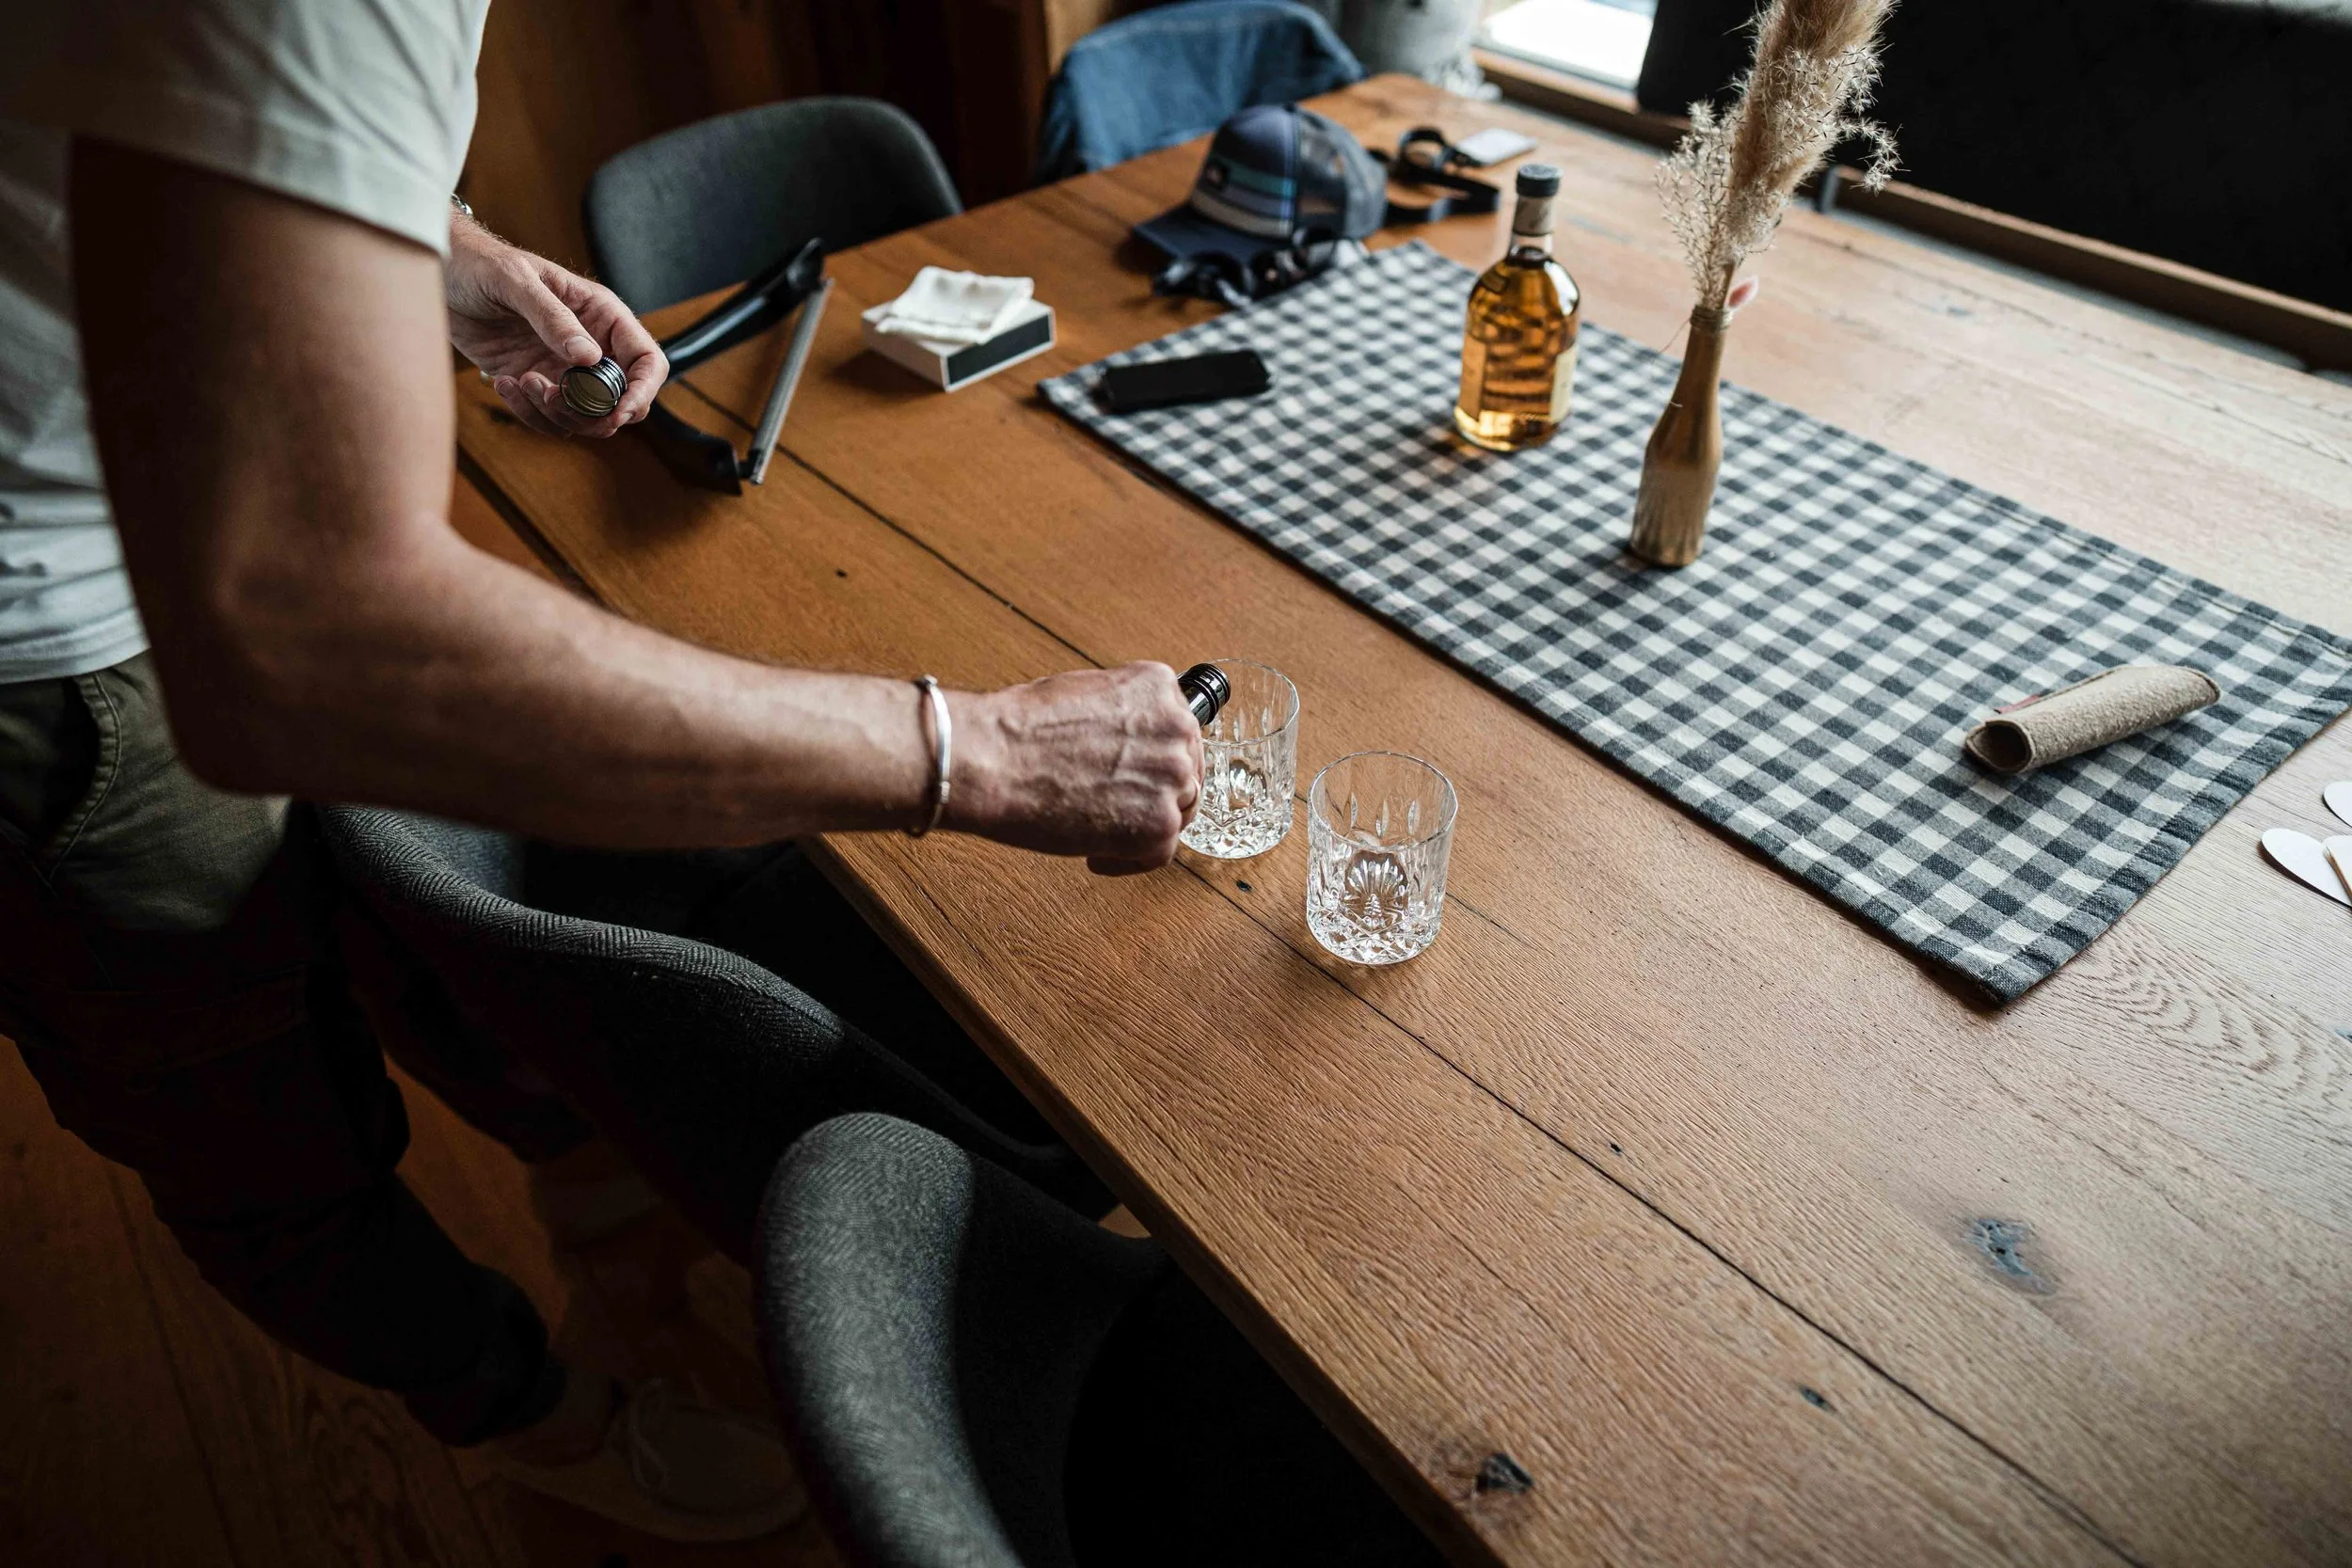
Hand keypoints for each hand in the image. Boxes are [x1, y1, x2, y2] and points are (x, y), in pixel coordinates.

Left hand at [445, 214, 665, 436]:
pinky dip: (527, 412)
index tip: (618, 410)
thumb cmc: (481, 264)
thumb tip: (589, 357)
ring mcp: (562, 368)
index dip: (641, 391)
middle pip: (621, 400)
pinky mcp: (535, 383)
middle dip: (590, 411)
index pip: (646, 360)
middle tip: (550, 394)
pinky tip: (502, 382)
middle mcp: (589, 345)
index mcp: (601, 316)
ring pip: (584, 417)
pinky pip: (548, 418)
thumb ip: (554, 318)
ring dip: (554, 413)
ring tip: (520, 380)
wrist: (442, 275)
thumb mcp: (516, 282)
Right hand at [950, 663, 1203, 874]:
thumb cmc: (1019, 727)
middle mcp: (1176, 728)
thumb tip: (1125, 740)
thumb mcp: (1082, 693)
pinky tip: (1096, 854)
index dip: (1154, 758)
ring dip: (1144, 825)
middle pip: (1185, 772)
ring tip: (1103, 829)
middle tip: (1121, 806)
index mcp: (1158, 688)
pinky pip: (1158, 853)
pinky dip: (1128, 860)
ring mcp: (1171, 777)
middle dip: (1155, 792)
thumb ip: (1120, 714)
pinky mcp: (1158, 825)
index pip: (1177, 732)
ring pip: (1178, 812)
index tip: (1136, 772)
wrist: (991, 759)